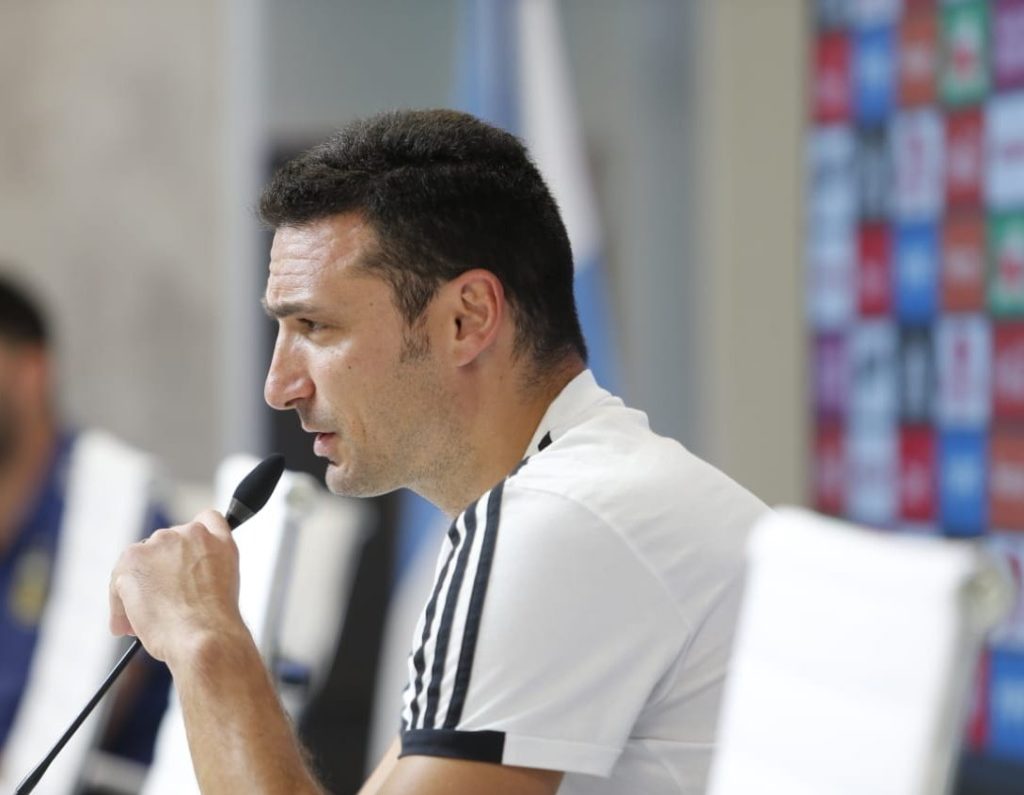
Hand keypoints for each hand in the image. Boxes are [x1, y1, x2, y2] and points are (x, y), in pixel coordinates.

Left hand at [109, 509, 244, 664]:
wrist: (203, 635)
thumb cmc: (214, 622)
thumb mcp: (225, 584)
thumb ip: (205, 568)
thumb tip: (175, 581)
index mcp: (218, 539)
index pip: (205, 521)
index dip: (192, 542)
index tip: (184, 563)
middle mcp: (191, 533)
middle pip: (166, 544)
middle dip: (160, 571)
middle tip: (160, 603)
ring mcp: (162, 543)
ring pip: (139, 561)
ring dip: (138, 586)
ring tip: (144, 620)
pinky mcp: (134, 557)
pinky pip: (119, 577)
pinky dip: (120, 602)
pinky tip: (129, 624)